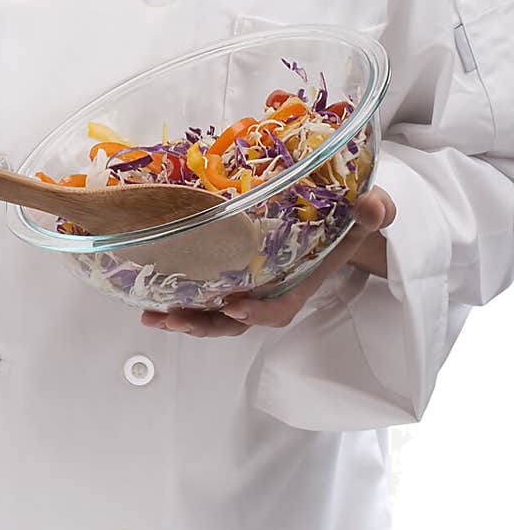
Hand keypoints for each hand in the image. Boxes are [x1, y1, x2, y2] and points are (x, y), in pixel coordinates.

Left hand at [139, 185, 395, 337]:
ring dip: (187, 317)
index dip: (257, 312)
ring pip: (218, 313)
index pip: (280, 307)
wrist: (347, 220)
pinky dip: (184, 297)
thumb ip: (374, 211)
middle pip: (238, 320)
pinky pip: (209, 292)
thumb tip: (371, 205)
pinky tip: (154, 296)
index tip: (233, 305)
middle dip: (206, 324)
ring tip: (155, 318)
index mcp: (303, 280)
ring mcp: (254, 283)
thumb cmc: (354, 218)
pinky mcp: (237, 270)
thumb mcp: (371, 213)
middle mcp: (275, 288)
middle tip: (174, 319)